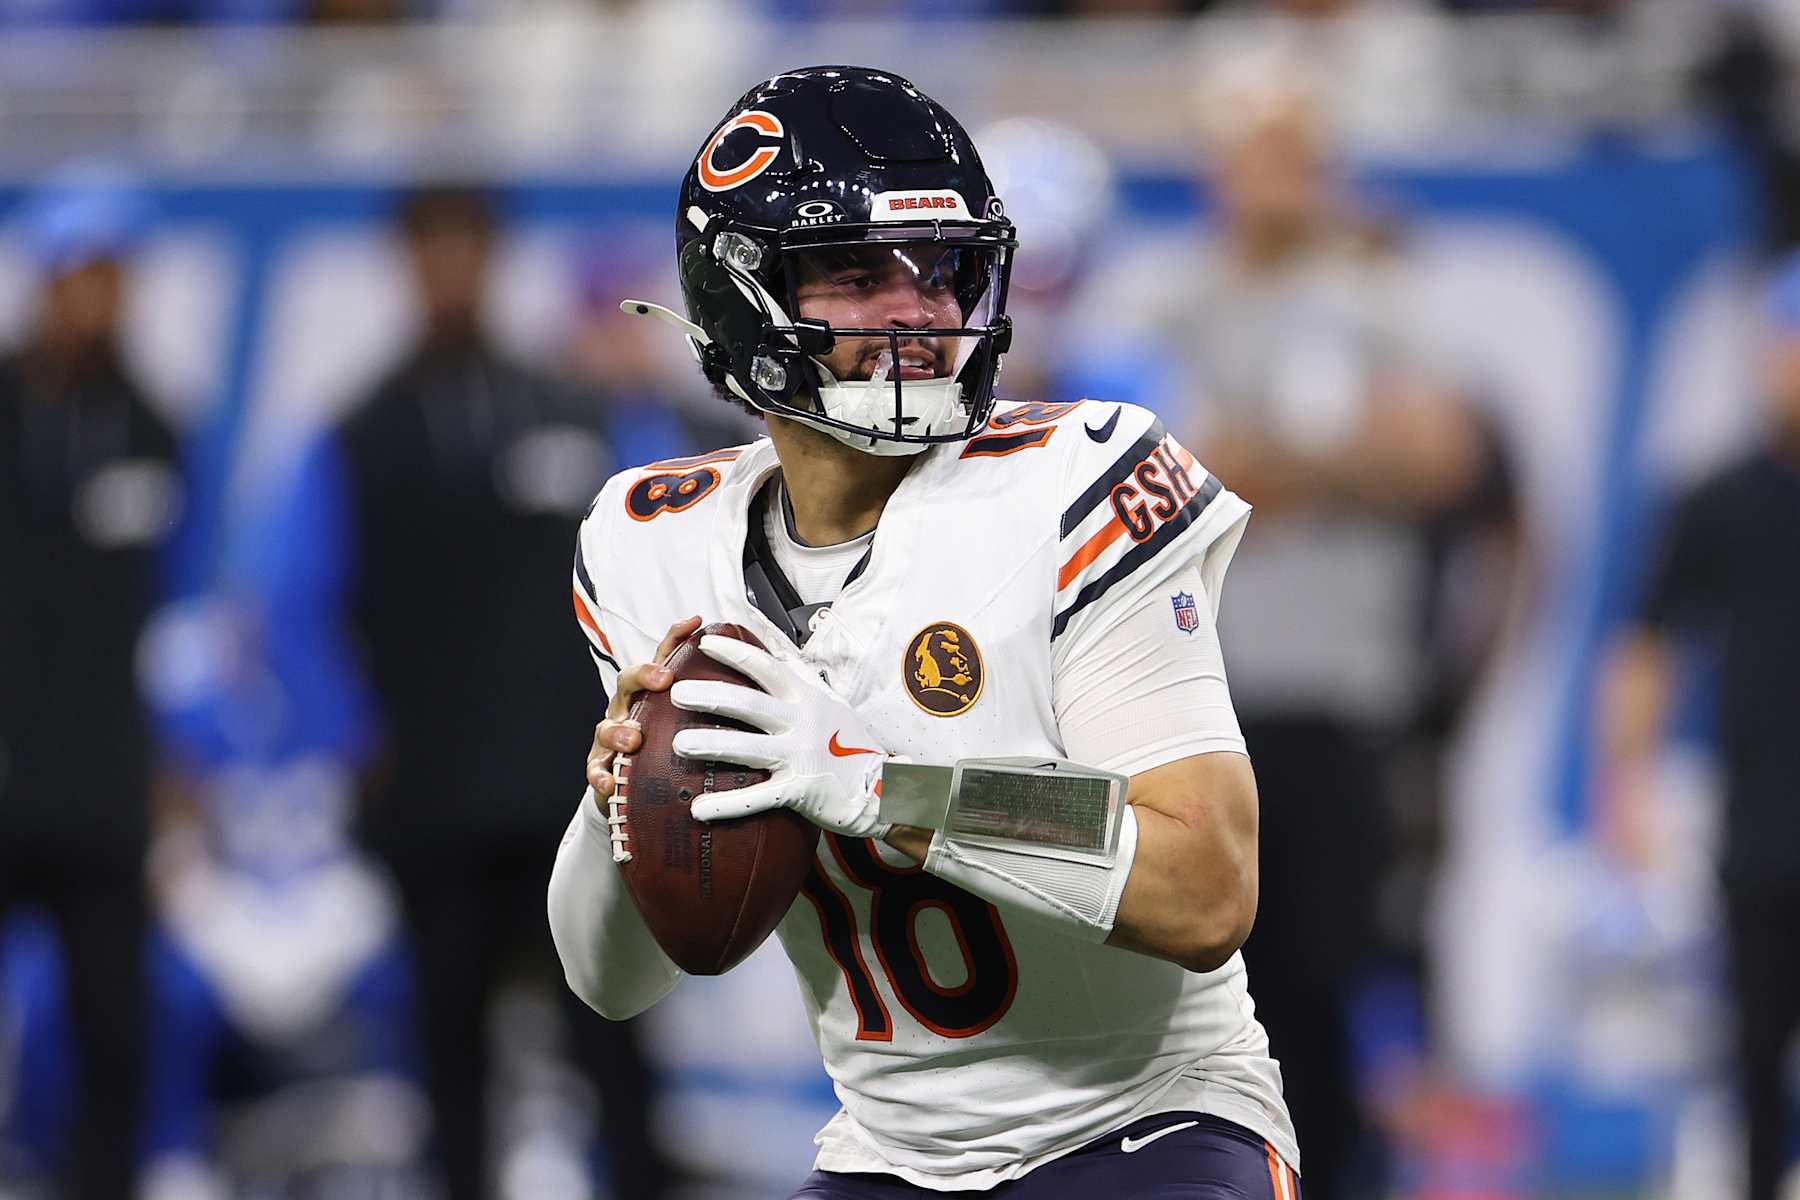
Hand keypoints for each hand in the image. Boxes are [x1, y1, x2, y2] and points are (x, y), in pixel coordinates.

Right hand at [586, 615, 702, 804]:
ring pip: (607, 725)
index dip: (676, 637)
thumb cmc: (666, 748)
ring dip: (619, 730)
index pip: (663, 658)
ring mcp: (612, 735)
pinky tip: (610, 782)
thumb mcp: (691, 724)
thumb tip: (764, 687)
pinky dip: (601, 774)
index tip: (695, 623)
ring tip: (633, 740)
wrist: (635, 789)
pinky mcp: (602, 765)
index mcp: (652, 694)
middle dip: (644, 675)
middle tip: (663, 679)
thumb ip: (716, 706)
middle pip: (628, 681)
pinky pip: (596, 768)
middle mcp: (629, 708)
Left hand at [669, 635, 890, 838]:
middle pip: (748, 704)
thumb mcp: (831, 704)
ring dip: (710, 744)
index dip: (735, 653)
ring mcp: (799, 755)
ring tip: (678, 744)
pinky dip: (726, 804)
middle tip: (676, 693)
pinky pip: (756, 798)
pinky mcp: (799, 789)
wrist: (883, 786)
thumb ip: (803, 681)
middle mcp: (801, 722)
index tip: (704, 643)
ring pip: (746, 747)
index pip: (766, 667)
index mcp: (806, 697)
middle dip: (709, 696)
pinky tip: (698, 809)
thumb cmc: (851, 744)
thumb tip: (781, 655)